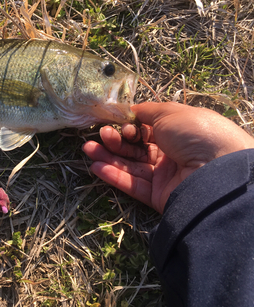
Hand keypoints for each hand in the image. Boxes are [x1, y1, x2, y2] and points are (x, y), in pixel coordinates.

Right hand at [83, 102, 253, 212]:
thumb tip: (130, 110)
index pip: (145, 129)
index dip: (129, 126)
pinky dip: (113, 176)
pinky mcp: (159, 196)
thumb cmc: (197, 133)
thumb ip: (146, 111)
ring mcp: (164, 176)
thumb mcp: (171, 112)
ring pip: (130, 166)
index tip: (117, 122)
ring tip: (88, 148)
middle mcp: (171, 154)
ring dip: (107, 157)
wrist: (218, 170)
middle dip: (115, 140)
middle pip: (135, 148)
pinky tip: (95, 166)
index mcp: (178, 132)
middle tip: (100, 134)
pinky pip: (133, 185)